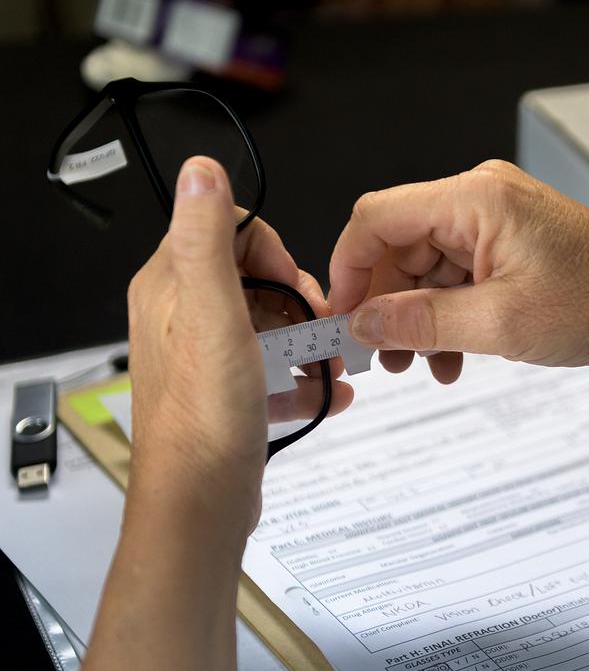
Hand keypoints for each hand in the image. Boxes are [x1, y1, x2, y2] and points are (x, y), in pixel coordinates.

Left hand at [126, 156, 349, 540]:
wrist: (200, 502)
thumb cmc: (206, 415)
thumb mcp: (214, 315)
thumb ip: (208, 240)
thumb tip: (201, 168)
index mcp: (172, 286)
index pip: (232, 232)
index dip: (276, 254)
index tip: (300, 290)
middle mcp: (182, 315)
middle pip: (258, 279)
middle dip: (302, 303)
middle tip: (328, 332)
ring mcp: (206, 356)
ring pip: (271, 325)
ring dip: (310, 341)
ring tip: (336, 367)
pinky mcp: (226, 392)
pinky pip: (273, 369)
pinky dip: (304, 378)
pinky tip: (331, 394)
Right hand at [328, 160, 588, 382]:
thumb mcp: (499, 324)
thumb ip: (421, 322)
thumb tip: (364, 323)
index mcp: (477, 198)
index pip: (379, 218)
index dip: (350, 269)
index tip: (343, 317)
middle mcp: (483, 197)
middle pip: (402, 244)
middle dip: (388, 304)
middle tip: (384, 357)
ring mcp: (499, 218)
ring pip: (428, 265)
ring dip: (419, 318)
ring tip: (422, 366)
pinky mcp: (511, 242)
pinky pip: (459, 274)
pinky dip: (450, 314)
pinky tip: (454, 357)